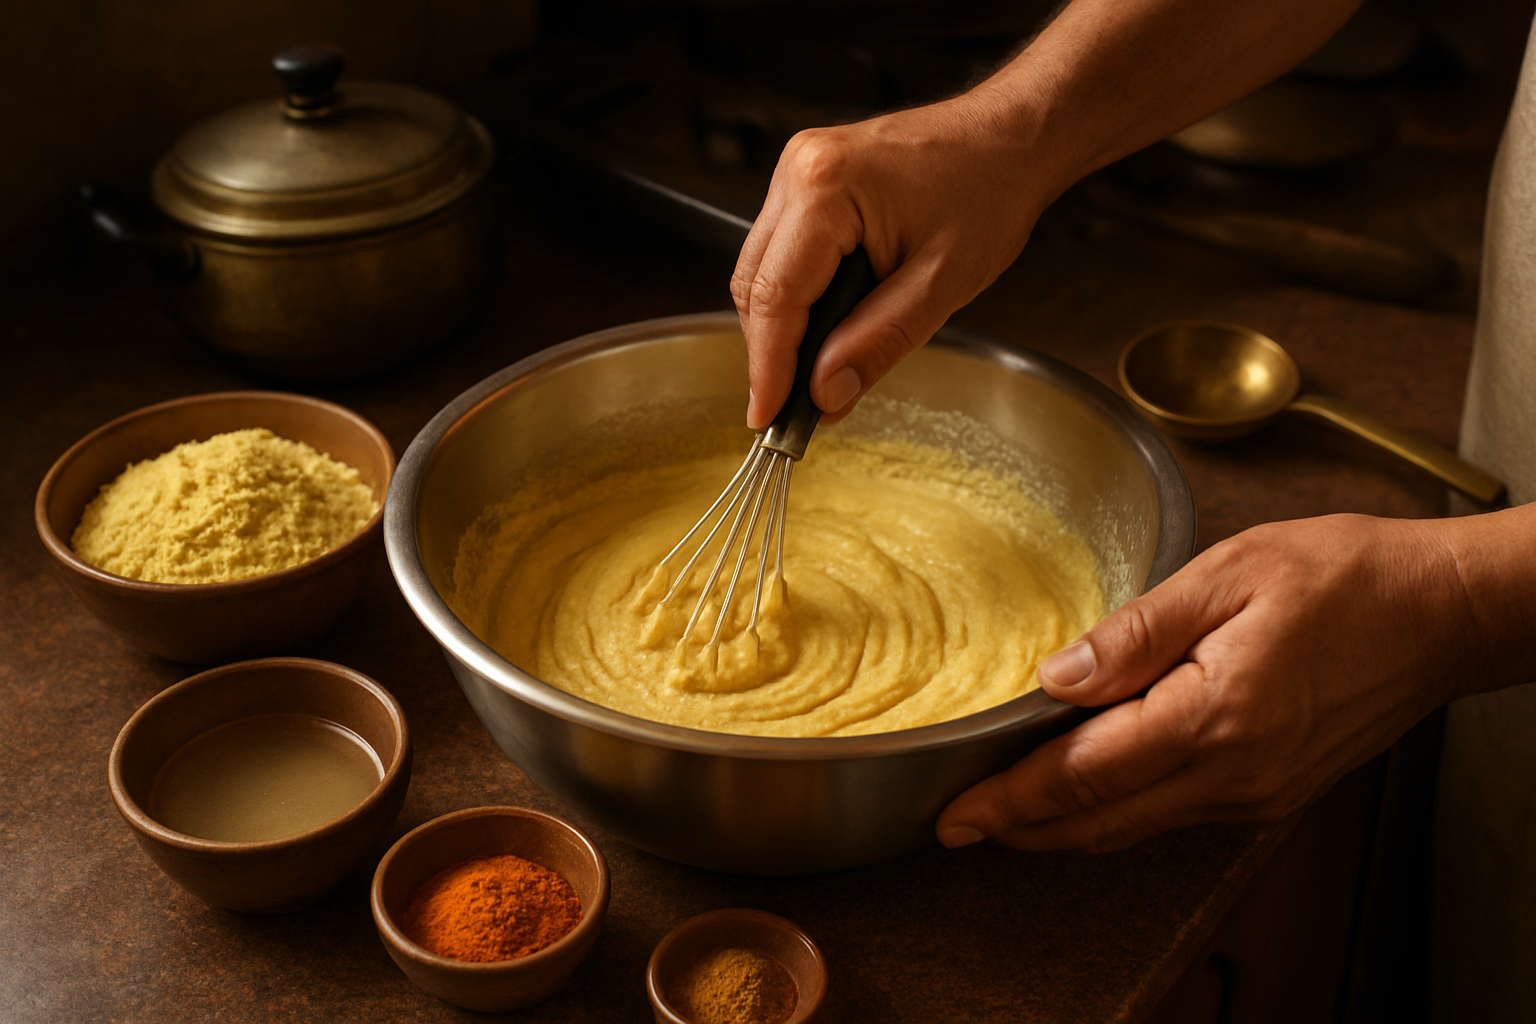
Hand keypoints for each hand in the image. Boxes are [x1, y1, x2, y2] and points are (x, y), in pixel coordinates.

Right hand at [731, 94, 1055, 429]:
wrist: (1008, 140)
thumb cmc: (988, 194)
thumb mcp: (942, 284)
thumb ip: (878, 342)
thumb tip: (823, 394)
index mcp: (826, 187)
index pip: (775, 296)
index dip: (768, 366)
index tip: (767, 418)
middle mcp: (798, 171)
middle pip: (755, 285)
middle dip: (772, 353)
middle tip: (793, 412)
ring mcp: (796, 172)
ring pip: (760, 272)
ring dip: (782, 328)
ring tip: (816, 376)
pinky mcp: (806, 183)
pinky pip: (781, 255)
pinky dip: (796, 300)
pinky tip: (828, 328)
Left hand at [935, 513, 1479, 852]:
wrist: (1442, 613)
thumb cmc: (1345, 579)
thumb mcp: (1226, 576)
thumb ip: (1134, 634)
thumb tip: (1054, 677)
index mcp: (1216, 719)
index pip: (1085, 776)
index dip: (1010, 799)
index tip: (954, 813)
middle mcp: (1234, 777)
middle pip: (1100, 822)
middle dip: (1022, 828)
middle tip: (956, 823)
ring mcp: (1255, 795)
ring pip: (1135, 827)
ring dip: (1065, 824)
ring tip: (1006, 808)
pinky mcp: (1270, 793)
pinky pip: (1173, 814)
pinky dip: (1117, 809)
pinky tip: (1088, 786)